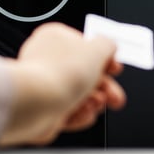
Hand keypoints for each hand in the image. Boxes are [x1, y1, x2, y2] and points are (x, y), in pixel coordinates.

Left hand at [0, 22, 126, 146]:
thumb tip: (109, 46)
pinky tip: (83, 113)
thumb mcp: (97, 49)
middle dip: (104, 87)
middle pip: (84, 74)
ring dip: (93, 102)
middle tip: (114, 96)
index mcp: (55, 39)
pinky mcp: (43, 109)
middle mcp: (47, 61)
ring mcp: (44, 86)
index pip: (84, 47)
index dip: (104, 59)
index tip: (115, 68)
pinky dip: (79, 115)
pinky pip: (68, 112)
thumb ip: (107, 45)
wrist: (38, 103)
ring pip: (78, 95)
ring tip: (96, 104)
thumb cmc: (61, 73)